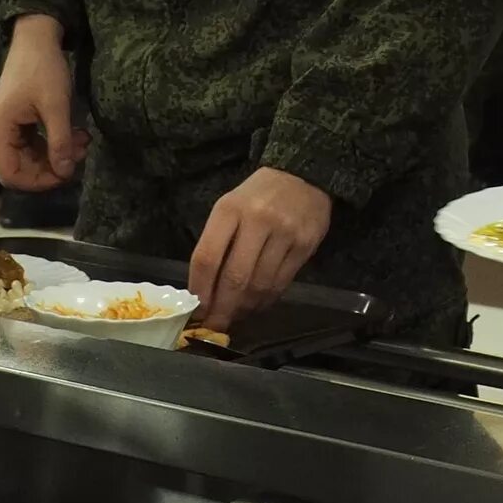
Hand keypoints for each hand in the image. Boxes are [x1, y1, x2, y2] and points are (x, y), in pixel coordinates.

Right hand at [0, 16, 83, 191]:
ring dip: (57, 154)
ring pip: (29, 159)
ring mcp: (3, 130)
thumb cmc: (43, 70)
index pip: (11, 176)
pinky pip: (32, 146)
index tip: (67, 172)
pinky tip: (75, 135)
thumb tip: (66, 172)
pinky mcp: (14, 125)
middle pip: (21, 169)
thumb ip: (60, 142)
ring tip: (82, 141)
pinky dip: (53, 144)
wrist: (35, 40)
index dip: (39, 181)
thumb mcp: (56, 106)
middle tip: (82, 152)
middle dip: (53, 166)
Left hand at [189, 167, 332, 331]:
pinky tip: (258, 305)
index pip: (207, 258)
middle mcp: (257, 221)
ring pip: (260, 285)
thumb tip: (205, 291)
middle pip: (234, 278)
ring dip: (245, 308)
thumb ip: (216, 244)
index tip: (197, 311)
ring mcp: (284, 233)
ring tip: (237, 316)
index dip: (200, 290)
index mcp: (229, 210)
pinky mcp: (305, 245)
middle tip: (215, 327)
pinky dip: (266, 300)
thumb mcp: (229, 208)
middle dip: (222, 309)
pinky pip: (281, 283)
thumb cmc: (257, 196)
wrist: (302, 175)